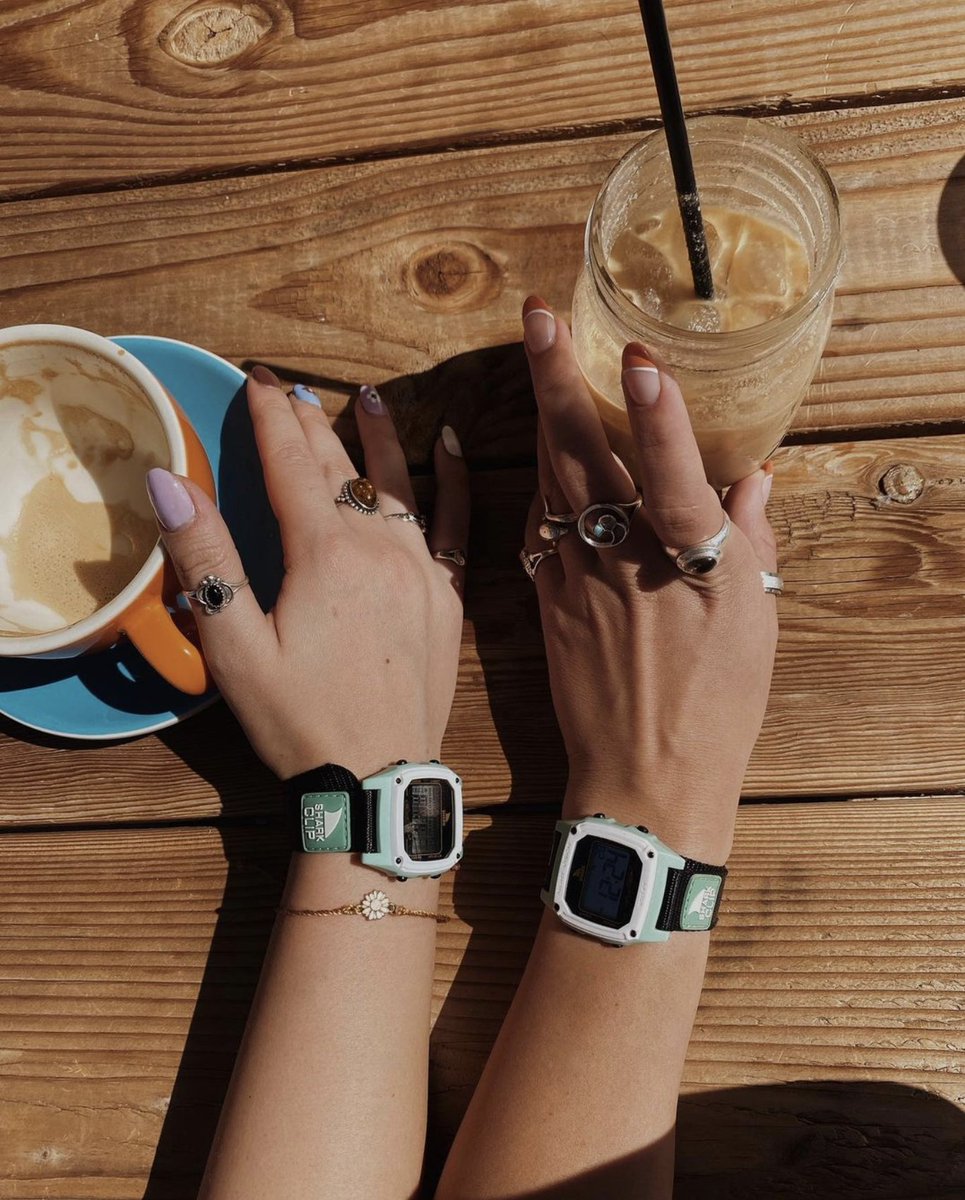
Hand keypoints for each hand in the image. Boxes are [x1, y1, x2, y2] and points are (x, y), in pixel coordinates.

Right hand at [146, 372, 468, 780]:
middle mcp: (382, 549)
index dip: (271, 416)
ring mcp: (422, 571)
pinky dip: (452, 480)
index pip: (292, 464)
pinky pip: (454, 523)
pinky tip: (449, 446)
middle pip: (340, 467)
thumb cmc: (299, 720)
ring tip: (366, 396)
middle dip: (312, 421)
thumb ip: (207, 560)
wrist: (378, 778)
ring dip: (377, 437)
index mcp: (326, 555)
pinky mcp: (447, 597)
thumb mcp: (235, 649)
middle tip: (292, 388)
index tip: (257, 378)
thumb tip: (169, 482)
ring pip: (397, 484)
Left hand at [521, 298, 777, 861]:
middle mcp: (625, 565)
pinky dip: (540, 481)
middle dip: (555, 381)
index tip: (637, 356)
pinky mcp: (548, 601)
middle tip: (535, 315)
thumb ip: (749, 539)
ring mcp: (576, 581)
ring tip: (532, 355)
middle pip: (582, 460)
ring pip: (548, 483)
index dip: (657, 417)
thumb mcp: (756, 622)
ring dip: (539, 416)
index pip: (670, 478)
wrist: (645, 778)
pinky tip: (537, 452)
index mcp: (690, 569)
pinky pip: (538, 527)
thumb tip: (751, 478)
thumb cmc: (717, 705)